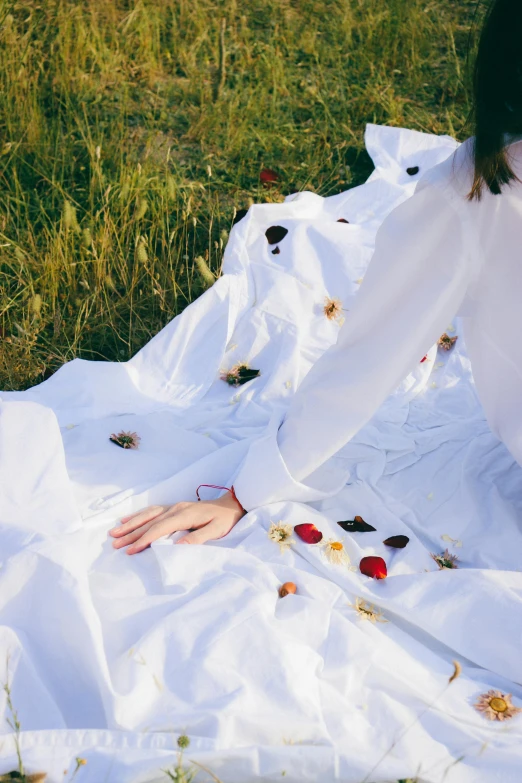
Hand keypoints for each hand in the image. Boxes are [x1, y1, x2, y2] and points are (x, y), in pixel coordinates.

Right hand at [109, 491, 245, 553]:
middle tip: (115, 544)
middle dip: (131, 534)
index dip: (144, 539)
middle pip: (149, 522)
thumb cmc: (224, 520)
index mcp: (184, 515)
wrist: (232, 504)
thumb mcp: (216, 531)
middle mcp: (175, 509)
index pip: (159, 529)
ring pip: (148, 515)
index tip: (131, 550)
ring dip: (131, 524)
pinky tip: (127, 520)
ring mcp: (174, 506)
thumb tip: (177, 547)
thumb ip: (197, 538)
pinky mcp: (174, 507)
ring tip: (115, 532)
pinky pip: (152, 511)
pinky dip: (138, 516)